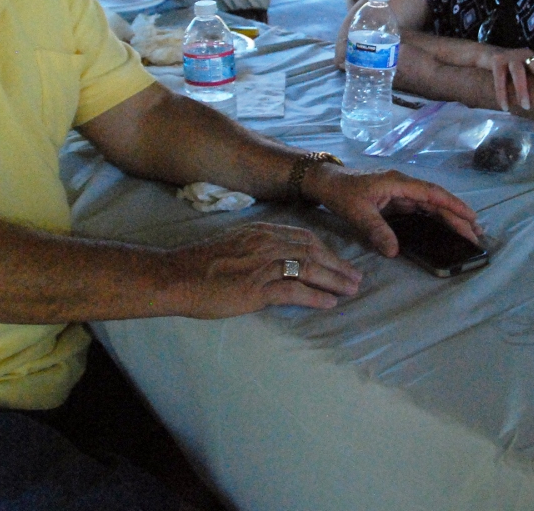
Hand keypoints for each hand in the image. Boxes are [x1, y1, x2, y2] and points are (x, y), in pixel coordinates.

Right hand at [163, 222, 361, 318]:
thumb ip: (258, 249)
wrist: (177, 276)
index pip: (304, 238)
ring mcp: (262, 264)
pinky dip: (315, 296)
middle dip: (338, 265)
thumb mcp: (235, 245)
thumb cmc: (201, 264)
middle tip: (356, 279)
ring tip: (350, 291)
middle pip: (313, 251)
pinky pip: (294, 290)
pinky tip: (328, 303)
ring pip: (309, 268)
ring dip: (333, 280)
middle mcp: (266, 243)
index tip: (340, 262)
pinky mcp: (256, 287)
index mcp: (262, 231)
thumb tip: (279, 261)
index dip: (327, 251)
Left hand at [307, 165, 480, 257]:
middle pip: (437, 201)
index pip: (433, 194)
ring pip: (431, 205)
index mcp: (399, 183)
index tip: (471, 217)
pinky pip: (420, 209)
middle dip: (457, 215)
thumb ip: (377, 230)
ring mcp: (401, 192)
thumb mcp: (358, 212)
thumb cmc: (342, 192)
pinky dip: (435, 217)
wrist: (327, 182)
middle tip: (476, 233)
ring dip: (449, 216)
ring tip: (468, 231)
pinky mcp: (396, 200)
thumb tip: (395, 252)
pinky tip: (444, 227)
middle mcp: (404, 186)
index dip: (454, 206)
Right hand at [476, 46, 533, 111]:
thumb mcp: (529, 69)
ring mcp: (510, 57)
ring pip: (518, 72)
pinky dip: (502, 93)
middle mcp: (525, 55)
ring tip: (526, 107)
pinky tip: (505, 107)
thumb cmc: (515, 67)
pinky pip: (499, 78)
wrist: (488, 55)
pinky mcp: (496, 61)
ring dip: (522, 89)